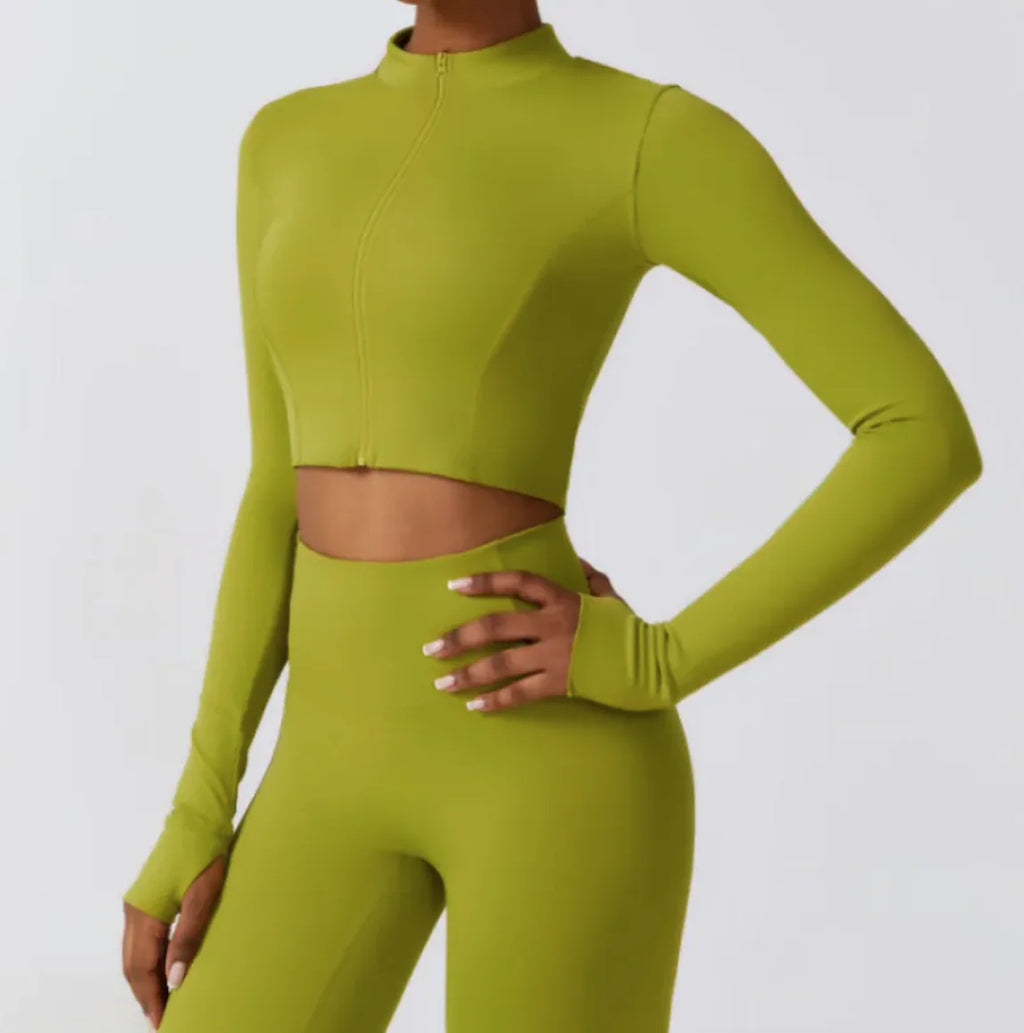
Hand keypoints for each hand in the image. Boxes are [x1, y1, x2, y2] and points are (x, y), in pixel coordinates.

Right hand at [122, 854, 226, 1027]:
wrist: (200, 815)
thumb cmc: (205, 852)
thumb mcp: (203, 895)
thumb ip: (188, 936)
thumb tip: (175, 979)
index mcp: (144, 913)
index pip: (141, 968)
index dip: (151, 998)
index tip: (162, 1022)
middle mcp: (134, 911)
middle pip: (132, 965)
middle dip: (145, 995)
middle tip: (162, 1019)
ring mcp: (138, 904)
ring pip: (134, 953)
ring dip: (146, 979)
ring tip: (164, 1001)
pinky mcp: (148, 897)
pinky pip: (141, 939)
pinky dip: (148, 960)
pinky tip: (164, 967)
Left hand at [423, 556, 619, 712]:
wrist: (654, 663)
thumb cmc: (632, 629)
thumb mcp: (611, 597)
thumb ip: (590, 579)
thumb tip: (578, 564)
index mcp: (562, 599)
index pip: (516, 582)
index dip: (484, 582)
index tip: (454, 585)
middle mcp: (552, 624)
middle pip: (494, 626)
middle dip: (458, 637)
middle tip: (430, 648)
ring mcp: (555, 654)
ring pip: (499, 663)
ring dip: (467, 674)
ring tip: (442, 683)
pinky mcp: (561, 683)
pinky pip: (519, 693)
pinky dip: (495, 700)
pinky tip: (475, 706)